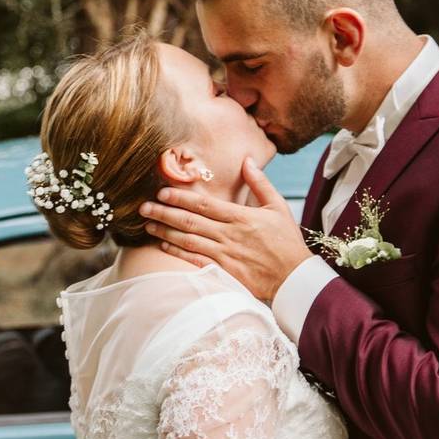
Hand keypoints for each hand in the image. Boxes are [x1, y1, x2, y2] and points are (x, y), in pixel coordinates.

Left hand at [139, 158, 312, 301]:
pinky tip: (163, 246)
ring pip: (189, 241)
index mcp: (241, 217)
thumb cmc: (287, 242)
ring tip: (147, 224)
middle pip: (190, 221)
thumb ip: (259, 183)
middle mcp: (229, 235)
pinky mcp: (225, 272)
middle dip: (164, 212)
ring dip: (165, 231)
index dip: (181, 197)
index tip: (162, 191)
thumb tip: (247, 160)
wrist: (295, 277)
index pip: (204, 204)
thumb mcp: (278, 207)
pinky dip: (178, 253)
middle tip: (143, 206)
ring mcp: (226, 255)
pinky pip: (196, 261)